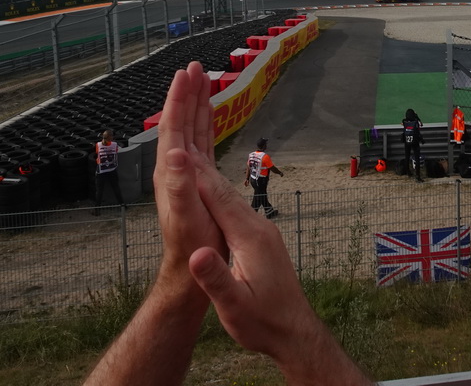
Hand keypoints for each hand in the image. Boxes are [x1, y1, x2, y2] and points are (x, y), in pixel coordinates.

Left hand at [153, 61, 224, 298]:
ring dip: (196, 105)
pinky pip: (202, 143)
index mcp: (171, 171)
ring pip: (191, 129)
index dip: (179, 99)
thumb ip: (181, 186)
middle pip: (180, 122)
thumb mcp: (186, 217)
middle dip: (187, 94)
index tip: (187, 74)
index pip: (173, 126)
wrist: (192, 267)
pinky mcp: (199, 179)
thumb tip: (176, 152)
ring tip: (203, 81)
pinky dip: (205, 124)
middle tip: (196, 67)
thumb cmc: (192, 245)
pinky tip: (210, 115)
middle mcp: (175, 168)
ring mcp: (187, 172)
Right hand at [186, 148, 372, 384]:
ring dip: (209, 179)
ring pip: (231, 199)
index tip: (176, 153)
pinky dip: (218, 196)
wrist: (294, 332)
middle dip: (201, 168)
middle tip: (180, 139)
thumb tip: (194, 254)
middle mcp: (258, 227)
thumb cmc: (264, 323)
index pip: (218, 200)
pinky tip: (210, 193)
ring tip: (189, 157)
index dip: (195, 176)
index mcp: (250, 238)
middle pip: (224, 192)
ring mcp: (262, 231)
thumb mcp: (234, 307)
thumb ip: (216, 279)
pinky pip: (236, 209)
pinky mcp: (261, 238)